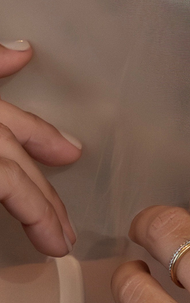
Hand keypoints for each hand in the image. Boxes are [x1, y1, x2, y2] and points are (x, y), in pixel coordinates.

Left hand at [0, 41, 79, 255]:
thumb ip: (3, 181)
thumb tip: (18, 215)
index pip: (10, 179)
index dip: (39, 213)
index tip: (58, 247)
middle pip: (15, 155)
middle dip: (46, 195)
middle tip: (68, 231)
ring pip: (6, 116)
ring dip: (39, 135)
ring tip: (69, 152)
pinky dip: (2, 63)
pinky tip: (23, 55)